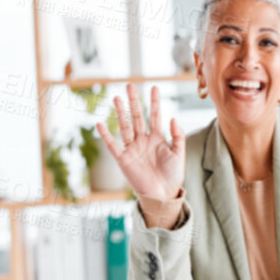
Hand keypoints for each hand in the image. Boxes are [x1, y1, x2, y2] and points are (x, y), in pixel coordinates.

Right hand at [98, 84, 185, 218]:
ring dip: (120, 112)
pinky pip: (112, 145)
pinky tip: (100, 123)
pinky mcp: (123, 159)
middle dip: (134, 101)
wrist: (163, 194)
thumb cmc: (172, 175)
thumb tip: (173, 117)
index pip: (155, 115)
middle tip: (130, 85)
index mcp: (157, 138)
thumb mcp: (179, 154)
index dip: (154, 102)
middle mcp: (143, 140)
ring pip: (125, 126)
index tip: (154, 87)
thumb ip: (178, 136)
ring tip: (116, 97)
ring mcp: (132, 148)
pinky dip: (106, 135)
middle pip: (137, 116)